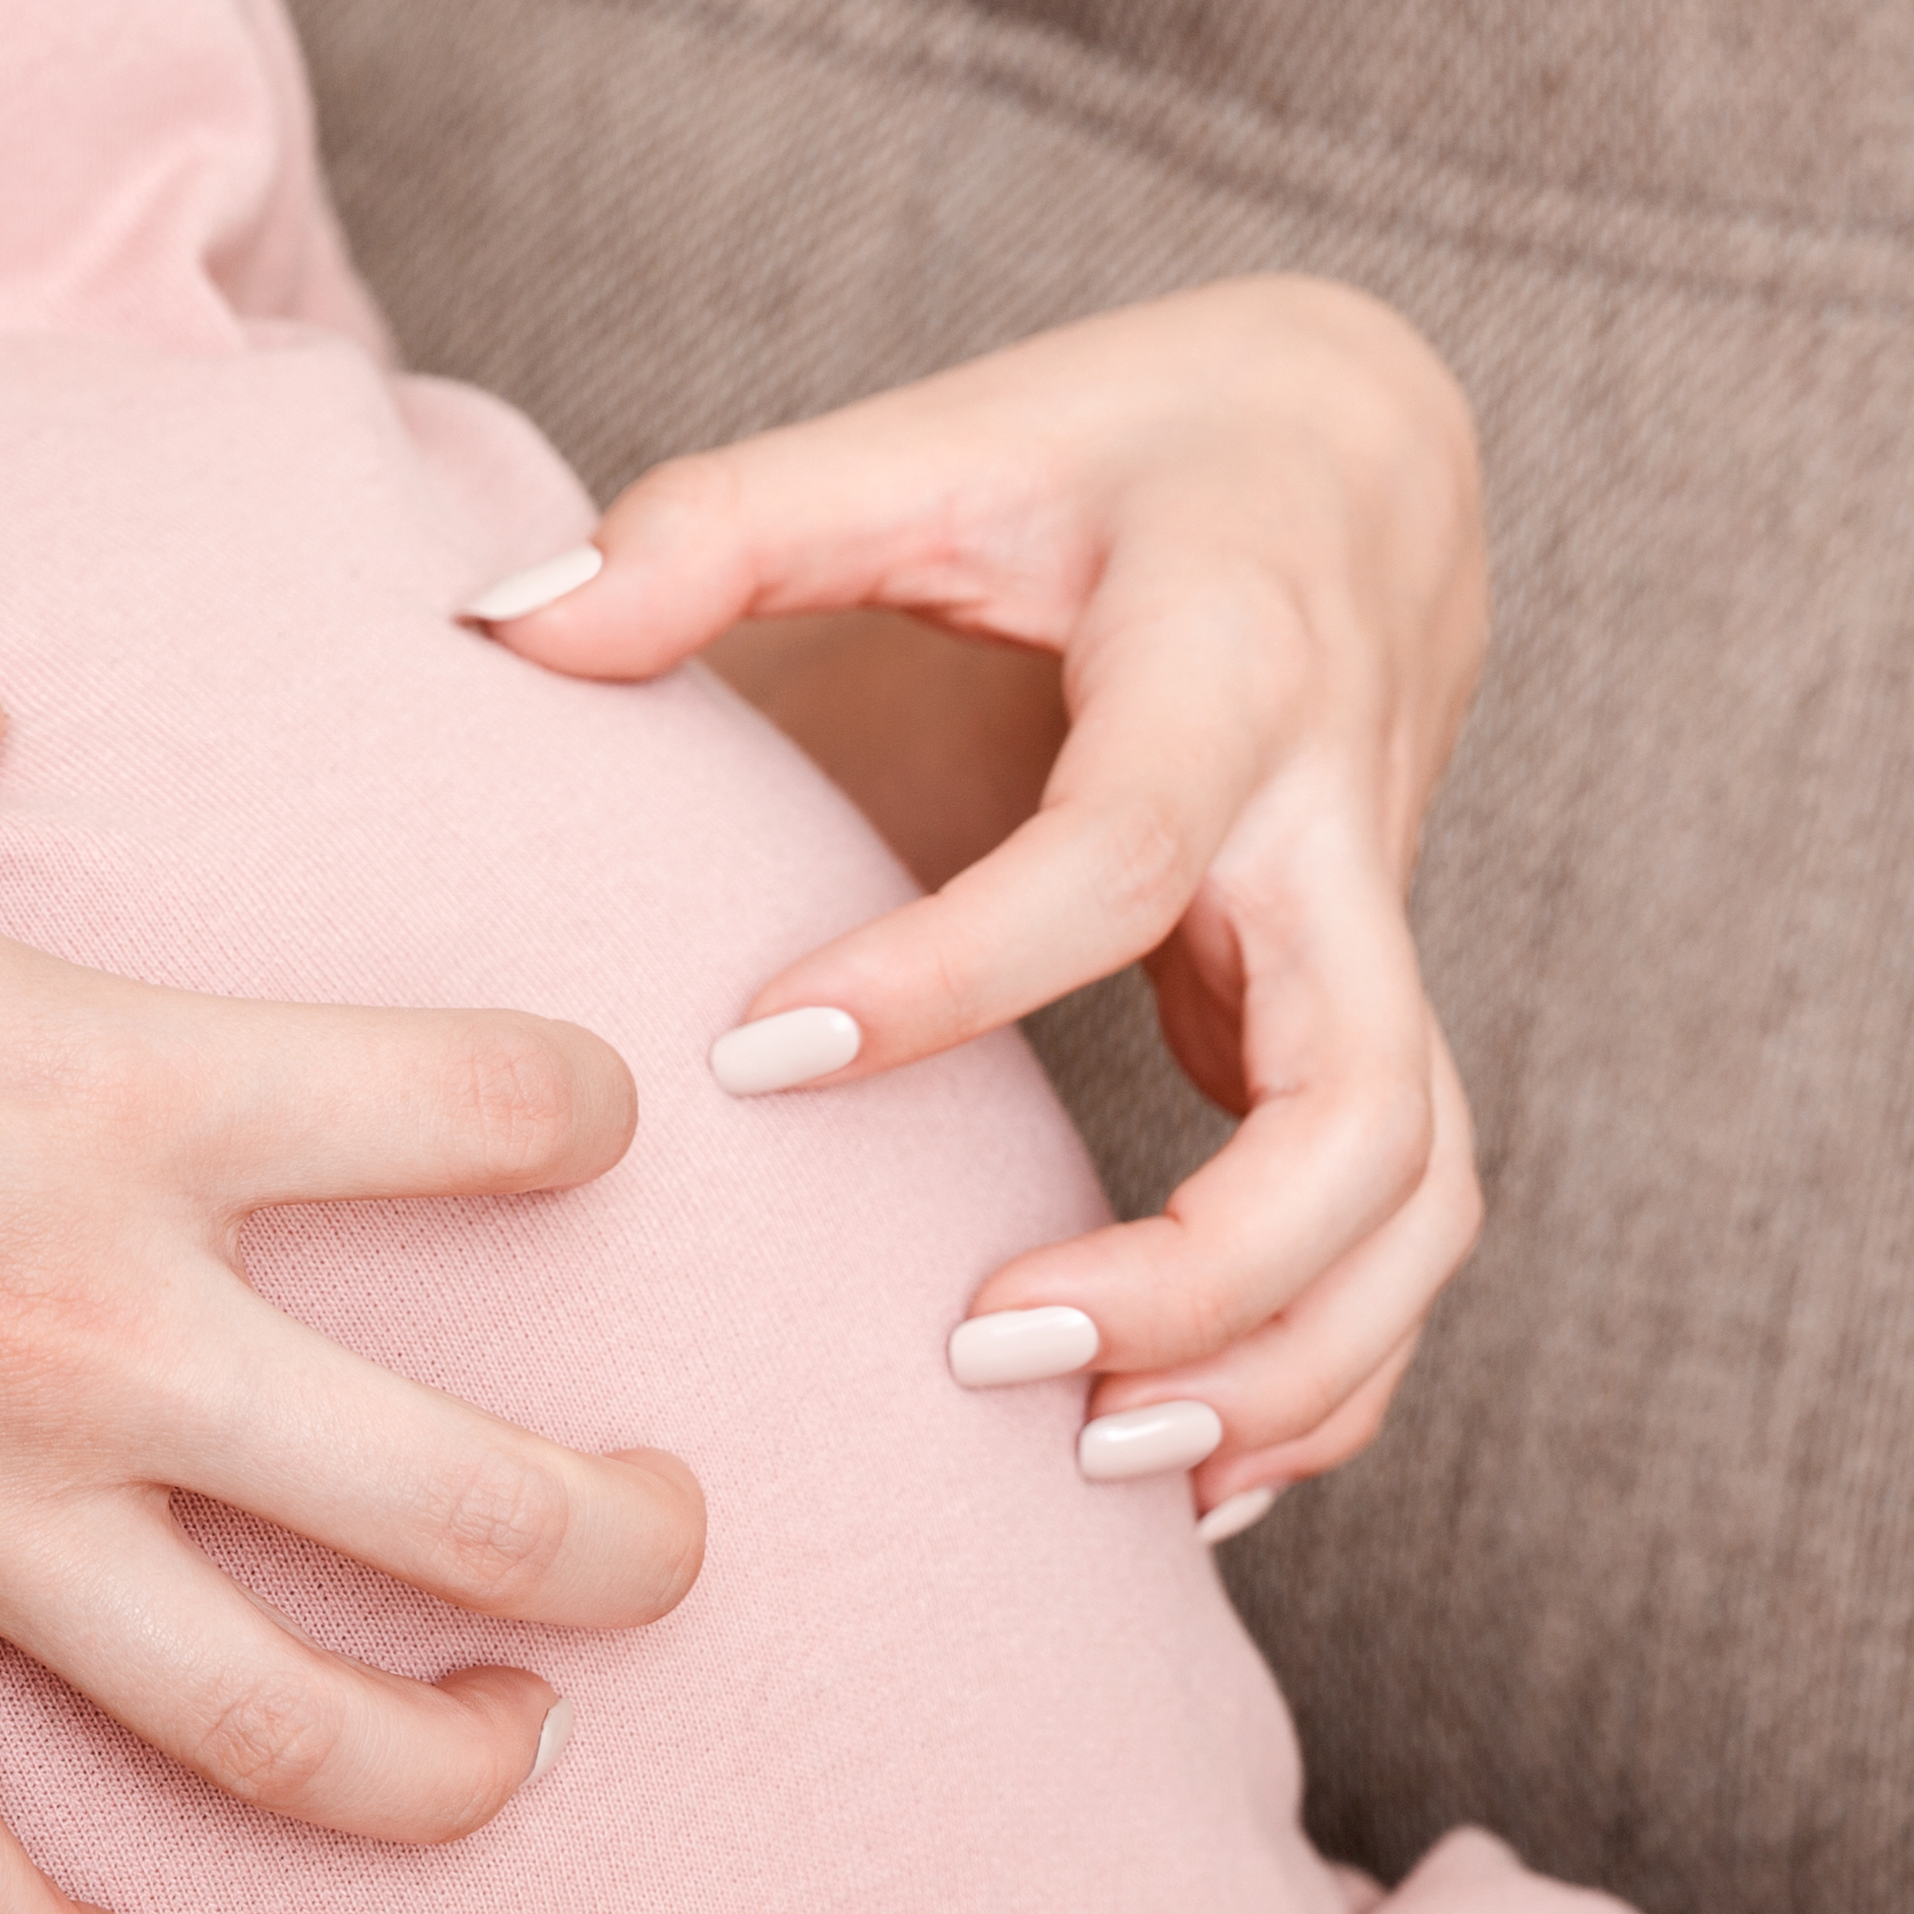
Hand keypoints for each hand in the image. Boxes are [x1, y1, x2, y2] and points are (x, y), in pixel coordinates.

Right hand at [0, 566, 703, 1913]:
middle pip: (471, 1502)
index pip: (477, 1109)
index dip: (571, 1107)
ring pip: (279, 1724)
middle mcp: (93, 1339)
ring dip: (439, 1767)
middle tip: (664, 1537)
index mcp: (119, 1093)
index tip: (577, 1120)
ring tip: (515, 1754)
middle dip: (621, 1544)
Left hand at [457, 279, 1486, 1532]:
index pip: (1114, 856)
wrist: (1356, 452)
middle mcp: (1336, 830)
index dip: (949, 971)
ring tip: (1091, 1462)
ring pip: (1417, 1201)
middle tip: (981, 1349)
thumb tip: (496, 620)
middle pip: (1364, 1103)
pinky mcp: (1368, 1019)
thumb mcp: (934, 438)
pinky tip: (1178, 1476)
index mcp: (1226, 674)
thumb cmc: (1118, 450)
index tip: (757, 1051)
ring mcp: (1374, 941)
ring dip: (1280, 1359)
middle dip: (1202, 1266)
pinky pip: (1402, 1234)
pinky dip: (1321, 1374)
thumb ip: (722, 527)